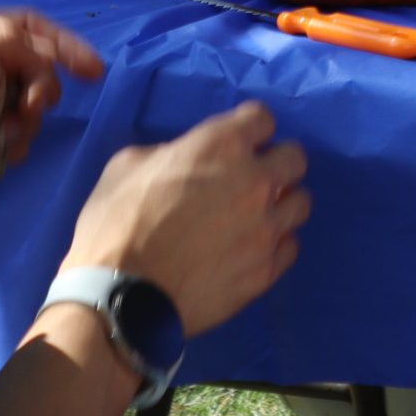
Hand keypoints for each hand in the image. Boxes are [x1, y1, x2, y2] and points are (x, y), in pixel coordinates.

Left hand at [0, 8, 103, 181]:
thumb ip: (11, 41)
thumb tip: (46, 60)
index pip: (32, 28)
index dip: (67, 46)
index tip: (95, 74)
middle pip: (30, 70)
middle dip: (39, 95)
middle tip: (30, 114)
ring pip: (16, 105)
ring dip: (24, 126)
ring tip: (14, 146)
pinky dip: (7, 143)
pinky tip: (4, 157)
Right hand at [63, 102, 309, 335]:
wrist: (119, 297)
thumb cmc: (115, 225)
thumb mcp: (127, 167)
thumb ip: (168, 153)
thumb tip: (183, 160)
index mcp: (222, 146)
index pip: (263, 119)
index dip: (250, 128)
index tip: (240, 142)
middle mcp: (256, 181)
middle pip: (295, 158)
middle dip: (276, 162)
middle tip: (253, 178)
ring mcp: (267, 228)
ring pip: (301, 203)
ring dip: (281, 204)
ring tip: (256, 216)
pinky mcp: (267, 269)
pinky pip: (290, 246)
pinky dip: (275, 244)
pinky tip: (252, 249)